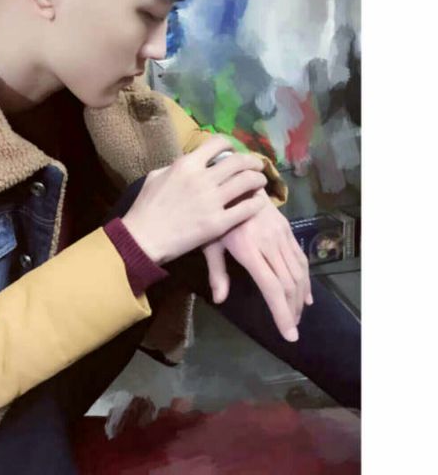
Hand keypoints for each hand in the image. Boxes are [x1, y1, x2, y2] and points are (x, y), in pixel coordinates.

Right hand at [122, 135, 268, 264]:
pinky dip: (256, 203)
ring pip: (247, 182)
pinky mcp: (218, 223)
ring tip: (260, 182)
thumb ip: (176, 167)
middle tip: (256, 166)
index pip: (217, 143)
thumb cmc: (145, 208)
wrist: (142, 238)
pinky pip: (246, 209)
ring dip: (258, 179)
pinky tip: (257, 203)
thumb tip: (190, 162)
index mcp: (186, 164)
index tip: (234, 151)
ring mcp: (212, 201)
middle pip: (238, 161)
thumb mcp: (156, 177)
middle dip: (252, 161)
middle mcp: (202, 178)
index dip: (230, 145)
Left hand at [201, 189, 312, 342]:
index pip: (271, 287)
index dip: (281, 313)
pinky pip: (300, 258)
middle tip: (292, 329)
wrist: (233, 182)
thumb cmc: (214, 214)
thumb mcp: (209, 242)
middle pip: (288, 284)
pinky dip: (305, 279)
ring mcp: (280, 235)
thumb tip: (220, 300)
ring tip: (297, 316)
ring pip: (298, 272)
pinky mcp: (287, 229)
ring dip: (300, 297)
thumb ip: (216, 271)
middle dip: (292, 310)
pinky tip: (305, 294)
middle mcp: (269, 243)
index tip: (289, 334)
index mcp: (248, 249)